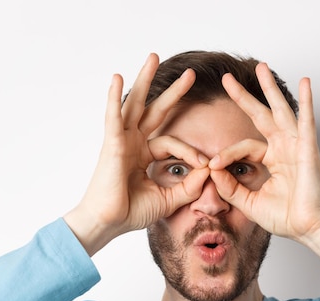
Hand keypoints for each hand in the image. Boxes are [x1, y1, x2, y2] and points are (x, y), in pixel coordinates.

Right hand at [64, 54, 209, 255]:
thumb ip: (189, 186)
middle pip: (155, 110)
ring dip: (145, 79)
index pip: (173, 143)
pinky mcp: (111, 144)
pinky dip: (114, 98)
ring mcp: (121, 140)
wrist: (109, 224)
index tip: (206, 166)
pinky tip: (116, 78)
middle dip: (173, 92)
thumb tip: (210, 171)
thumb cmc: (131, 212)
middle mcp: (133, 142)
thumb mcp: (169, 198)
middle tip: (191, 74)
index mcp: (144, 154)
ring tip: (153, 57)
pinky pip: (114, 116)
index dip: (191, 153)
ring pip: (135, 104)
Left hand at [209, 63, 319, 267]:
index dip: (226, 154)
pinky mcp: (308, 148)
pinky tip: (305, 82)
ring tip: (262, 67)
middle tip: (227, 79)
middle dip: (244, 97)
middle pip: (261, 116)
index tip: (211, 166)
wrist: (308, 229)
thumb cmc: (285, 218)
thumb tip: (212, 171)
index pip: (243, 147)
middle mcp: (283, 148)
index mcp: (272, 160)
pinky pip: (307, 120)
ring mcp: (296, 146)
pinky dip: (307, 101)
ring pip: (280, 111)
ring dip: (270, 89)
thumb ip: (230, 187)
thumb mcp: (249, 202)